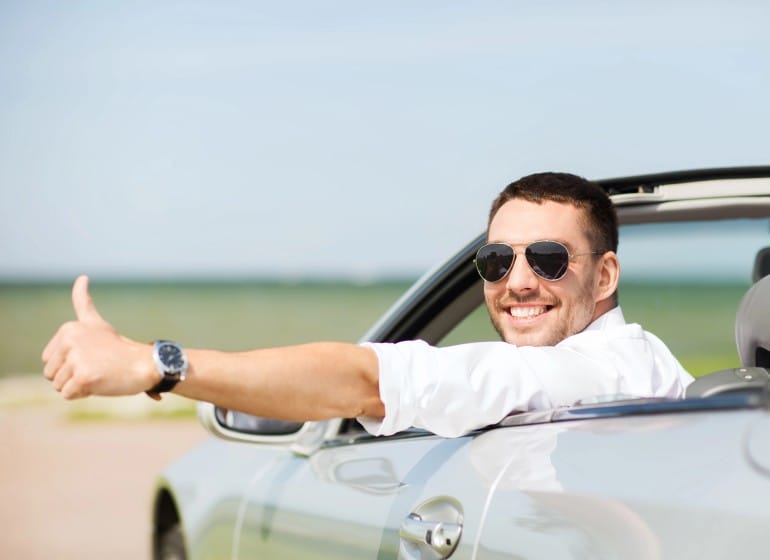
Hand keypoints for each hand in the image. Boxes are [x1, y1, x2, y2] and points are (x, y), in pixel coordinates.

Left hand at [42, 275, 154, 398]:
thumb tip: (81, 277)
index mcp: (68, 329)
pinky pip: (69, 394)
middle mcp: (70, 341)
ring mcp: (77, 358)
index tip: (92, 355)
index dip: (69, 363)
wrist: (146, 364)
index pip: (48, 359)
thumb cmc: (120, 349)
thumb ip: (83, 302)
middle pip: (50, 374)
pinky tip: (101, 382)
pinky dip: (84, 394)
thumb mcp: (96, 323)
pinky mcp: (83, 376)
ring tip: (100, 374)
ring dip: (78, 386)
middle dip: (70, 376)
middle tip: (96, 367)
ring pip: (58, 386)